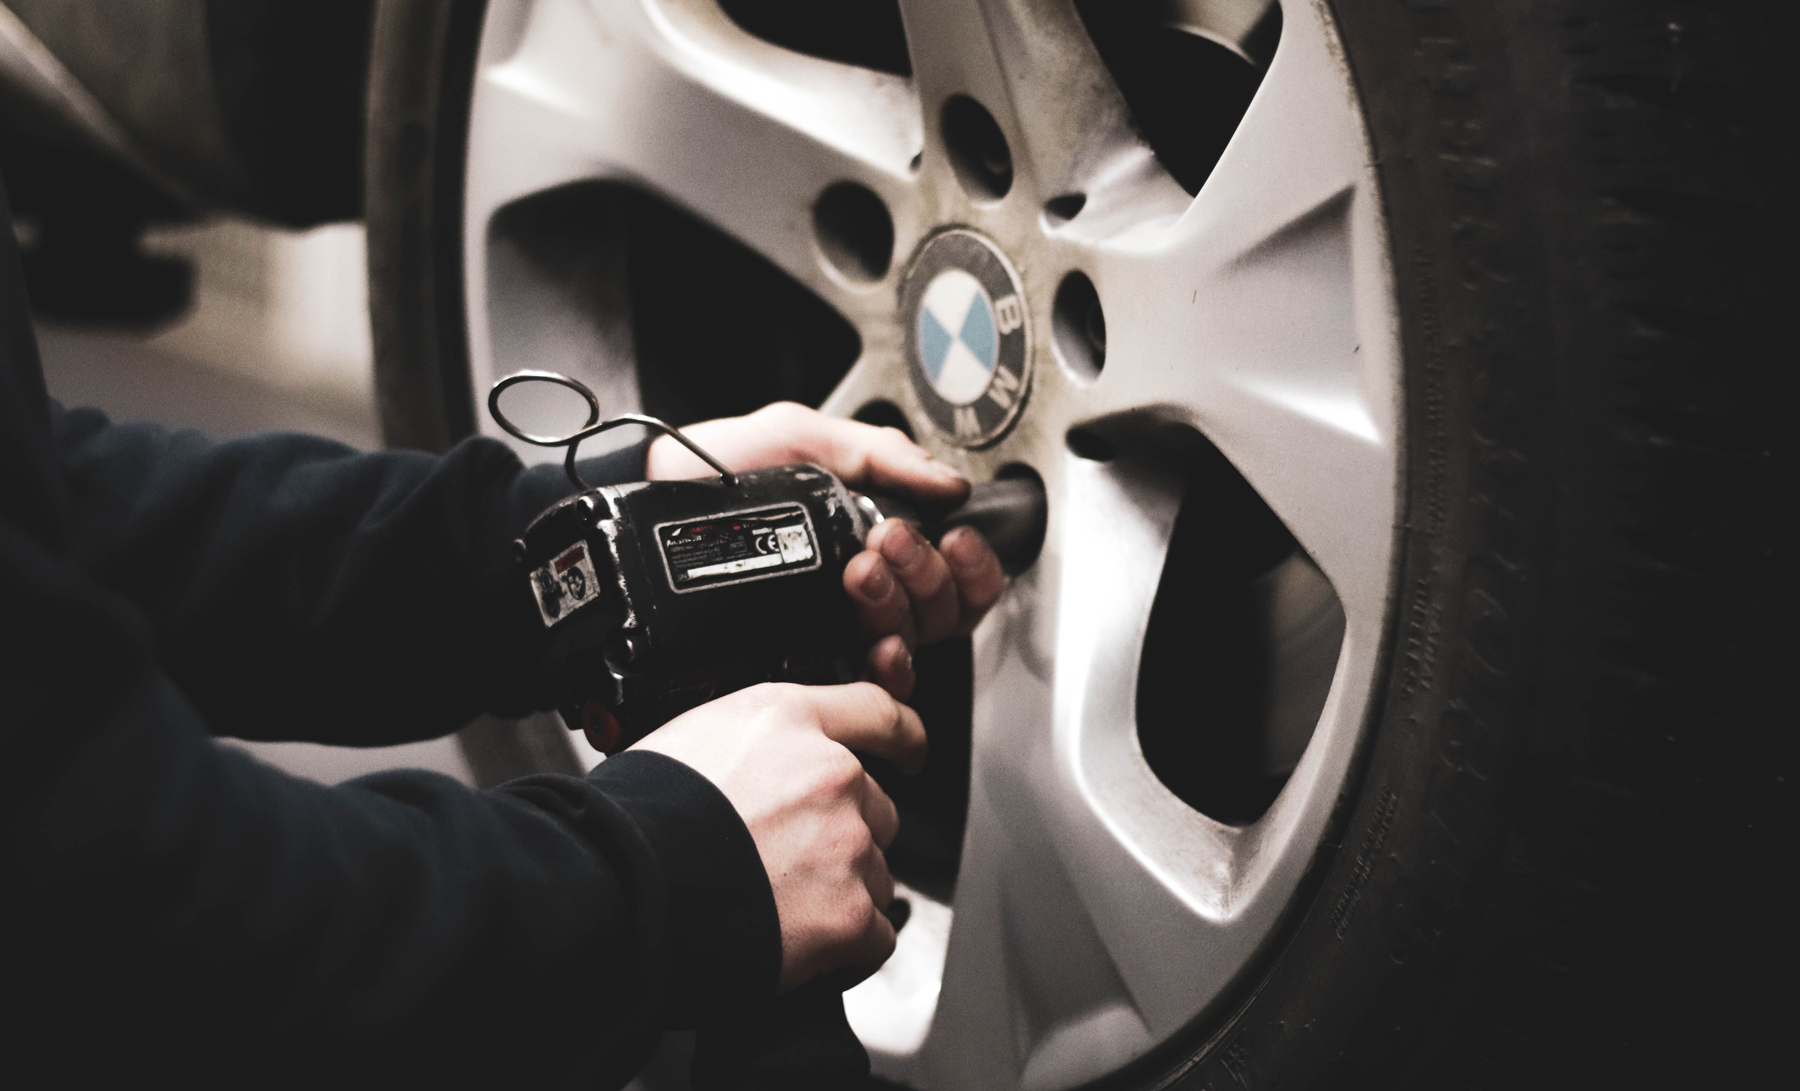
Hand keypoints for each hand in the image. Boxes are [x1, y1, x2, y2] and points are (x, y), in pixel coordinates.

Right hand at [630, 682, 924, 990]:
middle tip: (786, 863)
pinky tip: (803, 949)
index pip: (876, 711)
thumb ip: (749, 745)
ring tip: (778, 907)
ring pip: (877, 872)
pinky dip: (848, 949)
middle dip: (844, 835)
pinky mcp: (849, 914)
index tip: (910, 750)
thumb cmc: (633, 821)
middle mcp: (830, 773)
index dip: (901, 735)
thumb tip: (758, 769)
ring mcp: (846, 845)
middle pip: (875, 806)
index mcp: (787, 720)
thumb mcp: (688, 738)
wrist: (619, 892)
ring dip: (843, 891)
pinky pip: (876, 935)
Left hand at [648, 403, 1005, 697]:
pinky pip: (871, 684)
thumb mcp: (804, 437)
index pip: (954, 573)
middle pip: (942, 611)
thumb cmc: (720, 466)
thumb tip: (951, 483)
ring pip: (913, 643)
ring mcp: (837, 630)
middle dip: (926, 572)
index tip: (953, 537)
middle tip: (887, 538)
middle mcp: (864, 592)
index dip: (971, 563)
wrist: (653, 496)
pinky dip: (888, 664)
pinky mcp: (805, 660)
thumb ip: (881, 454)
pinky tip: (877, 642)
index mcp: (875, 539)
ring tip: (862, 569)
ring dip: (901, 605)